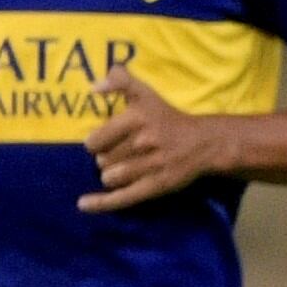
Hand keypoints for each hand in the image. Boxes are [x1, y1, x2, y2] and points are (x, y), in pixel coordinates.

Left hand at [80, 70, 225, 211]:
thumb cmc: (168, 118)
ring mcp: (151, 166)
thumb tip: (94, 87)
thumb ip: (120, 81)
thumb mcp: (145, 93)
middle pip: (102, 160)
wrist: (204, 143)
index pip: (97, 139)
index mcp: (137, 118)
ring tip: (125, 168)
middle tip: (122, 155)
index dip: (96, 142)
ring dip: (112, 175)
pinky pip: (123, 197)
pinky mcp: (157, 185)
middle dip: (106, 159)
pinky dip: (101, 203)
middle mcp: (144, 141)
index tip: (104, 141)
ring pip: (111, 178)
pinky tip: (82, 205)